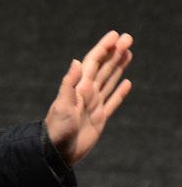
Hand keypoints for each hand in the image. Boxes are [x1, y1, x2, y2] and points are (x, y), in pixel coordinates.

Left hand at [45, 31, 132, 165]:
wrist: (57, 151)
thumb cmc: (57, 129)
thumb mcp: (62, 105)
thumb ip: (69, 83)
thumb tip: (76, 61)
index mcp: (80, 87)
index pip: (94, 62)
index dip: (104, 47)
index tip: (116, 35)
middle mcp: (87, 92)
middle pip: (105, 68)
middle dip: (115, 52)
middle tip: (128, 38)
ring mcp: (94, 104)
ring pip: (110, 81)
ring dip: (119, 67)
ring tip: (128, 53)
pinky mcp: (99, 118)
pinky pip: (112, 101)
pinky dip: (120, 91)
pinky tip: (127, 83)